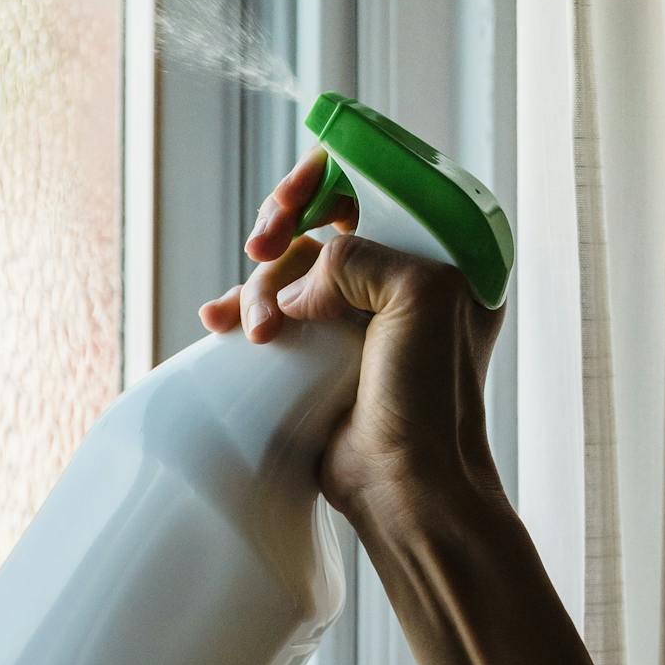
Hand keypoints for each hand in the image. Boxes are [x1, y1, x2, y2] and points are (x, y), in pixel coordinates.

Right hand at [199, 148, 505, 527]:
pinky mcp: (320, 349)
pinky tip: (220, 322)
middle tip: (260, 250)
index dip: (327, 180)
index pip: (378, 181)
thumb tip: (301, 284)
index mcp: (443, 253)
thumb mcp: (418, 296)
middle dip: (283, 228)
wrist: (404, 483)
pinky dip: (243, 309)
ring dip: (260, 285)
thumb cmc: (431, 399)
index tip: (292, 206)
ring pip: (290, 264)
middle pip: (323, 216)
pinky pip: (272, 307)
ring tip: (257, 329)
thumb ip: (359, 255)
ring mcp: (357, 313)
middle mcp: (401, 275)